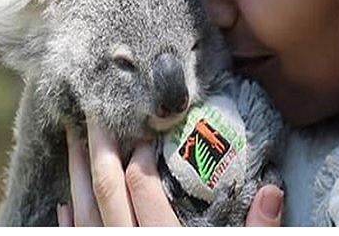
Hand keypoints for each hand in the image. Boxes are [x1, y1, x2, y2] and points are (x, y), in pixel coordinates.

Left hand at [59, 118, 283, 225]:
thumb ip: (260, 232)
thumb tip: (272, 190)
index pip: (141, 186)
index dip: (140, 153)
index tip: (148, 131)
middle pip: (105, 192)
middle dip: (98, 150)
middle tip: (95, 113)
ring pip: (85, 215)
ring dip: (78, 177)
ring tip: (76, 143)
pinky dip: (69, 222)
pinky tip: (65, 205)